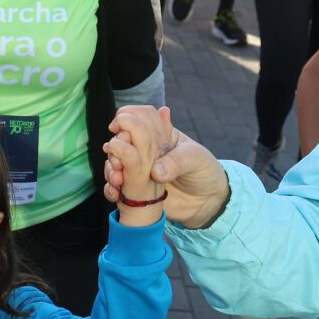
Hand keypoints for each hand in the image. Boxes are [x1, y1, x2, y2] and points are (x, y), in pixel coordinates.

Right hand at [101, 105, 232, 228]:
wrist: (207, 201)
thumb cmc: (205, 172)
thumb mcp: (195, 159)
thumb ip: (176, 162)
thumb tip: (155, 171)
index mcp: (160, 134)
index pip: (138, 117)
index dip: (125, 118)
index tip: (116, 127)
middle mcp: (146, 149)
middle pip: (121, 139)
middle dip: (115, 146)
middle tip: (118, 160)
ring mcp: (139, 169)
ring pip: (115, 162)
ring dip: (110, 168)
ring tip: (117, 179)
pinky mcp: (136, 189)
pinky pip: (118, 186)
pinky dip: (111, 188)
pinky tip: (114, 192)